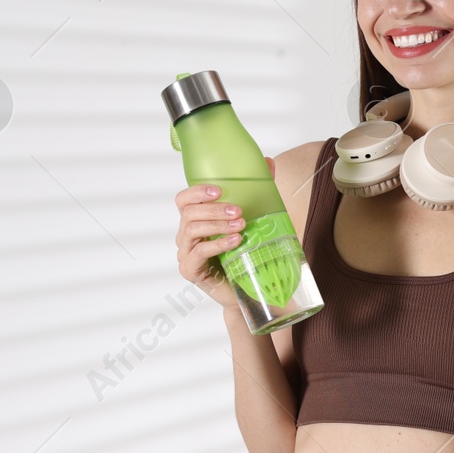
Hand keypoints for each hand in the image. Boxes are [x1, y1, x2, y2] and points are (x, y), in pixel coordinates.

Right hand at [175, 156, 274, 309]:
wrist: (250, 290)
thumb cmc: (247, 253)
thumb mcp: (255, 219)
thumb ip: (258, 192)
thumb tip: (268, 162)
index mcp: (196, 220)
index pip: (184, 199)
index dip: (197, 192)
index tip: (219, 191)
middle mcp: (186, 235)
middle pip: (189, 213)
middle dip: (214, 209)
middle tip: (239, 211)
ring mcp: (186, 253)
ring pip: (192, 230)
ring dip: (217, 225)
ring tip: (240, 225)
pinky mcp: (190, 270)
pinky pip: (198, 253)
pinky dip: (217, 244)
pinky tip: (235, 241)